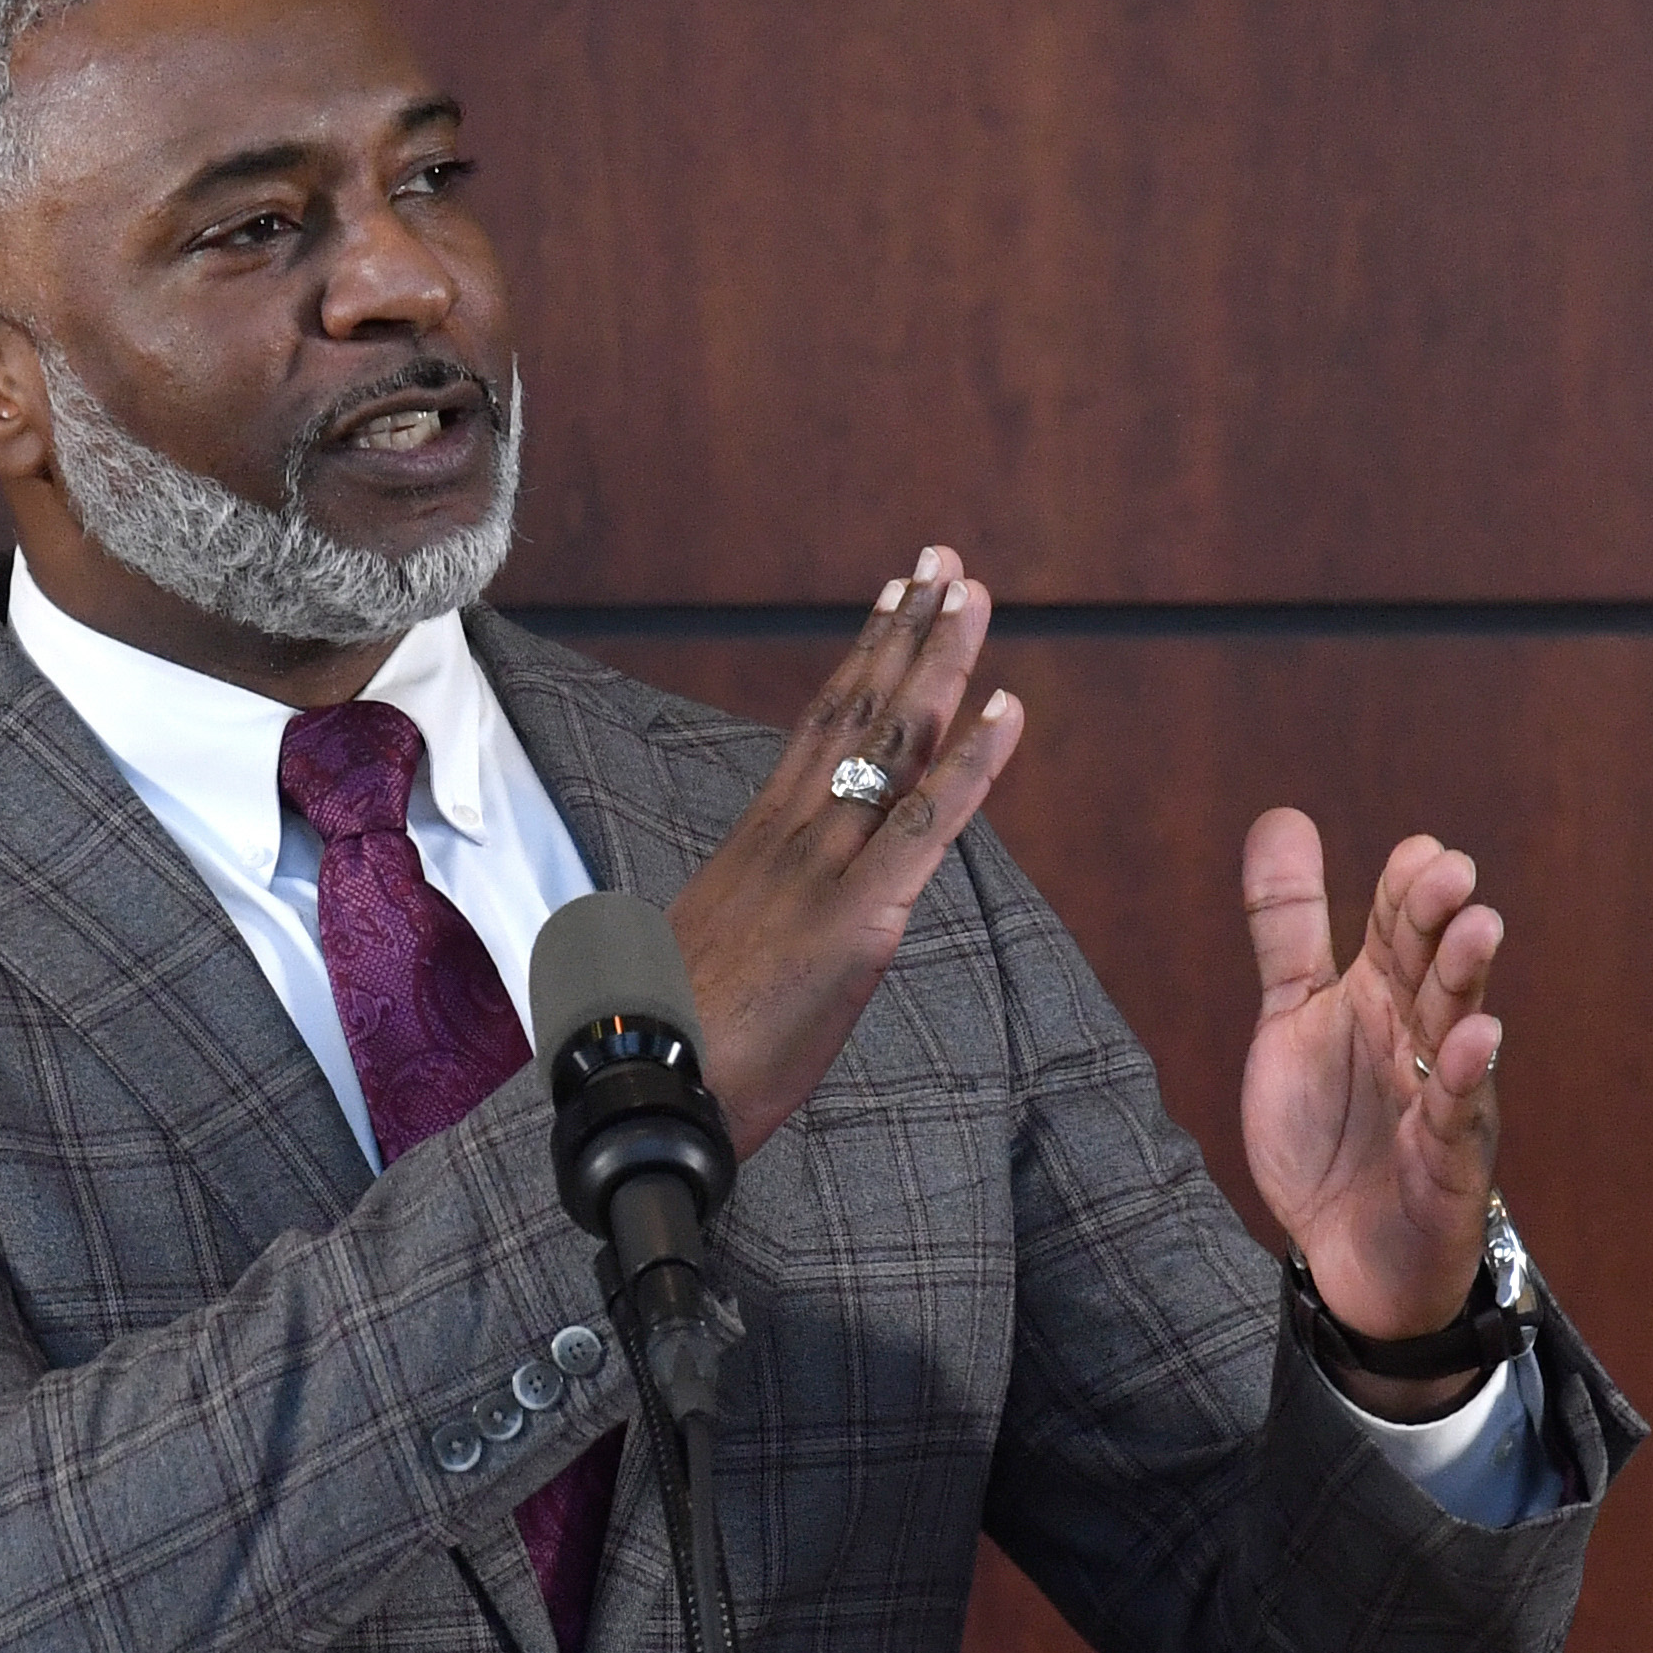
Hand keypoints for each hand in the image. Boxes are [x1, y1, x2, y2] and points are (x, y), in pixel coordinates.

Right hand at [670, 545, 1026, 1149]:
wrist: (643, 1091)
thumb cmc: (664, 1045)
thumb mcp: (698, 960)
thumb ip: (734, 923)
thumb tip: (732, 926)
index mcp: (754, 847)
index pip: (816, 731)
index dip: (862, 661)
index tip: (893, 600)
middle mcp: (786, 839)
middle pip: (856, 713)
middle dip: (905, 632)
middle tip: (944, 562)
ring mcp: (820, 871)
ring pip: (890, 745)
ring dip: (939, 662)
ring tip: (973, 594)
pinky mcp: (857, 918)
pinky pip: (927, 824)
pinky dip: (974, 761)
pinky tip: (1010, 706)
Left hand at [1238, 809, 1502, 1396]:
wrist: (1346, 1251)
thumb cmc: (1332, 1126)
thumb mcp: (1293, 1016)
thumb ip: (1290, 927)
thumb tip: (1283, 817)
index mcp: (1380, 999)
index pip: (1395, 931)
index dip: (1404, 893)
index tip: (1419, 850)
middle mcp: (1419, 1038)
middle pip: (1430, 969)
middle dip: (1439, 920)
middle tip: (1452, 870)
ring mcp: (1439, 1097)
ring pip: (1455, 1028)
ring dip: (1465, 978)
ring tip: (1478, 926)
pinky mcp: (1444, 1162)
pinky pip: (1454, 1114)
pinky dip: (1464, 1077)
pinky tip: (1476, 1036)